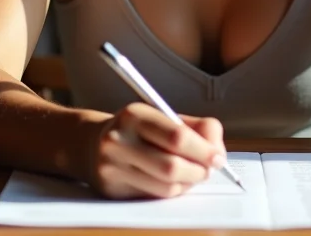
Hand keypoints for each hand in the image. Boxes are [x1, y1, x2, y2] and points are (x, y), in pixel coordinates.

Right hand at [87, 102, 226, 199]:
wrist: (91, 144)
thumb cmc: (138, 130)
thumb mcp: (163, 117)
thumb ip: (196, 128)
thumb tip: (218, 151)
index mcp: (136, 115)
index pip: (177, 136)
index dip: (203, 149)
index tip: (219, 158)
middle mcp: (120, 140)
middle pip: (172, 166)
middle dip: (198, 171)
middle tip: (209, 169)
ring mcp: (113, 167)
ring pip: (165, 186)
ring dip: (188, 183)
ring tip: (192, 174)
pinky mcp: (112, 190)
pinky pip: (154, 196)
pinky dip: (172, 191)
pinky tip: (173, 181)